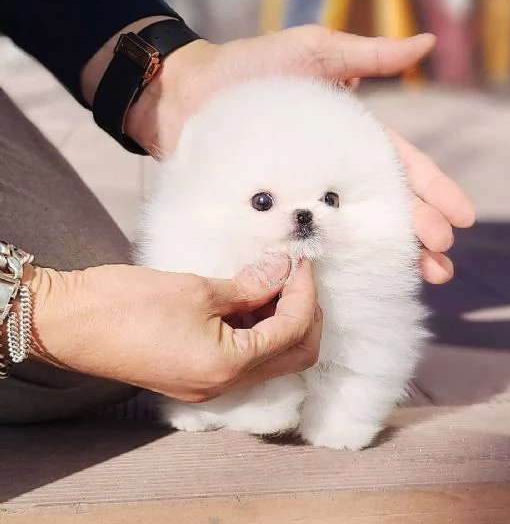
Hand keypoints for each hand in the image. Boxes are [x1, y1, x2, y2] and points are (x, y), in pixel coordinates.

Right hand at [25, 258, 321, 401]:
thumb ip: (249, 284)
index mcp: (226, 367)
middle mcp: (223, 385)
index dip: (304, 292)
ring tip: (273, 278)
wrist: (68, 322)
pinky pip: (244, 356)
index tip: (300, 260)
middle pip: (293, 355)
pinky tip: (250, 295)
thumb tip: (284, 270)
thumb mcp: (196, 288)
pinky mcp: (196, 375)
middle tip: (296, 273)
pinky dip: (256, 327)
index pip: (292, 331)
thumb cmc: (124, 304)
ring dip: (281, 318)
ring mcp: (209, 384)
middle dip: (304, 312)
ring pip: (271, 357)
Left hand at [84, 22, 474, 283]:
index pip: (404, 169)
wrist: (189, 96)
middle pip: (389, 208)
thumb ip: (367, 55)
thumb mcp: (312, 53)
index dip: (435, 193)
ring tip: (424, 280)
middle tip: (442, 264)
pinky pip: (313, 242)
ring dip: (393, 256)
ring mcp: (308, 200)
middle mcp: (336, 175)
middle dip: (421, 235)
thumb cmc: (250, 69)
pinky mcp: (278, 218)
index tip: (462, 220)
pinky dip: (339, 262)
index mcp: (353, 140)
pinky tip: (362, 280)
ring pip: (359, 231)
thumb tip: (427, 44)